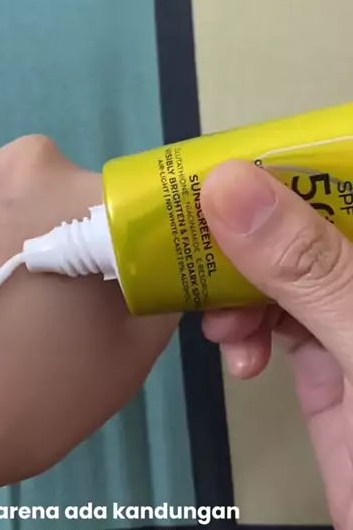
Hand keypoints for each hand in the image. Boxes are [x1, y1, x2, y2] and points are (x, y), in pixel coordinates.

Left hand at [0, 139, 177, 529]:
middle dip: (29, 232)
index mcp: (81, 195)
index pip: (110, 206)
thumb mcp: (123, 361)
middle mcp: (11, 159)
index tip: (71, 290)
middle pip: (36, 189)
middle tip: (9, 302)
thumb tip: (146, 259)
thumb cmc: (14, 407)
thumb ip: (154, 289)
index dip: (96, 248)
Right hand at [201, 160, 352, 529]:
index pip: (346, 179)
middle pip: (308, 224)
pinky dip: (248, 333)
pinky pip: (277, 324)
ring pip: (285, 274)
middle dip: (249, 236)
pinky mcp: (329, 366)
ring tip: (221, 327)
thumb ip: (308, 267)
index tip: (223, 165)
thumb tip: (226, 181)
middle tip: (192, 248)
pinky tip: (238, 360)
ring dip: (241, 291)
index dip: (291, 163)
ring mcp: (352, 324)